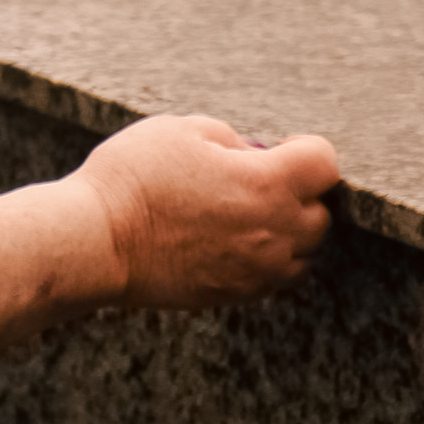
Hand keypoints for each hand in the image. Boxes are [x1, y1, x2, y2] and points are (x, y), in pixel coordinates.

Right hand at [76, 115, 340, 308]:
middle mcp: (272, 232)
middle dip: (299, 192)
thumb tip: (247, 154)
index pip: (325, 164)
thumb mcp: (181, 129)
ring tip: (247, 213)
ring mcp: (256, 269)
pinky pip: (271, 277)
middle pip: (319, 214)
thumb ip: (229, 139)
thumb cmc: (134, 178)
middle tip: (259, 178)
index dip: (306, 148)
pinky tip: (229, 239)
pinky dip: (264, 258)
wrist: (98, 240)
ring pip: (302, 253)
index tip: (281, 147)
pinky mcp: (234, 294)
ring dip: (287, 231)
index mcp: (266, 183)